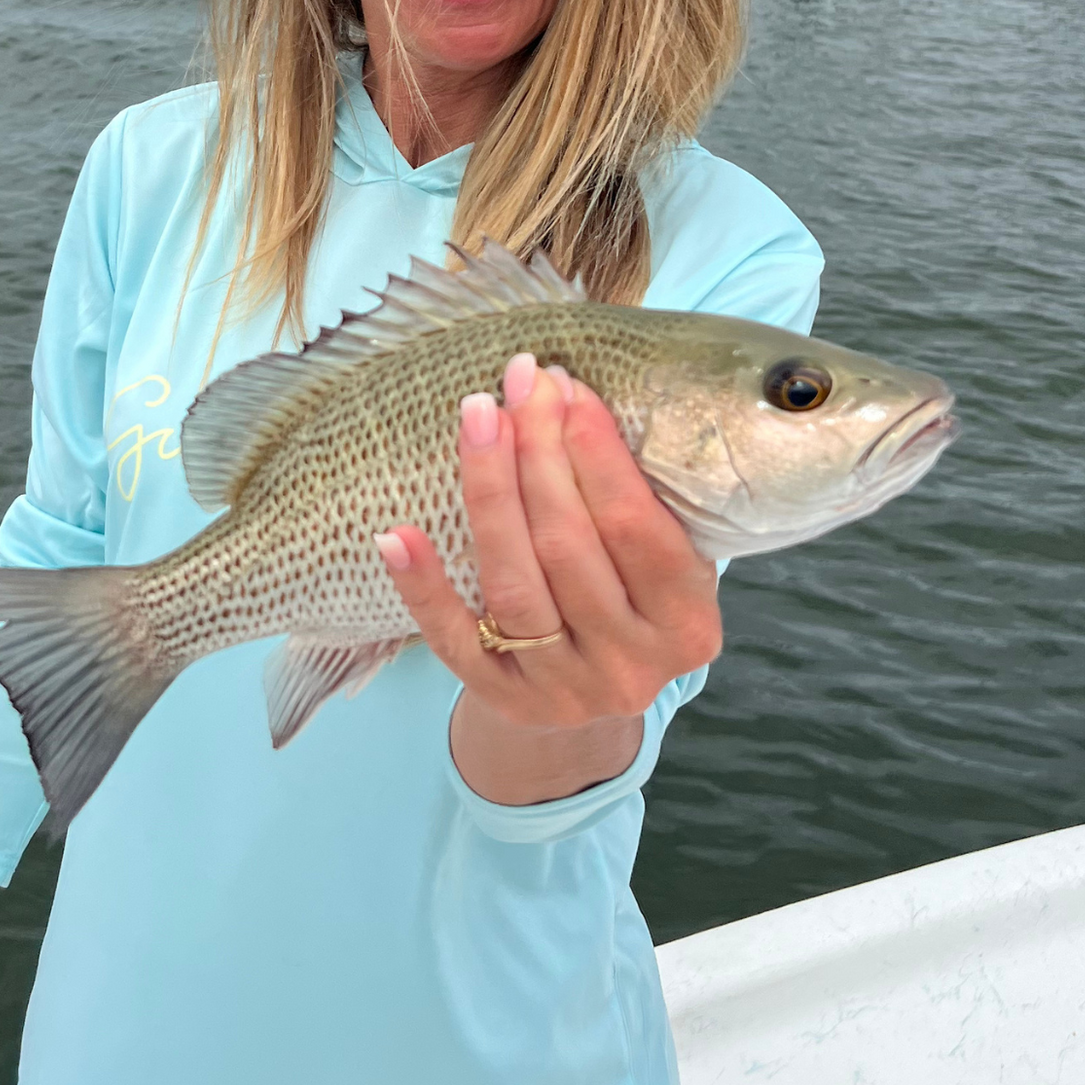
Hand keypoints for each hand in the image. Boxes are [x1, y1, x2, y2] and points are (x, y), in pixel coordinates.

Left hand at [378, 353, 720, 800]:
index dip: (599, 453)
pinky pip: (453, 640)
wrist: (594, 700)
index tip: (566, 387)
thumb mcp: (663, 562)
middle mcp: (630, 666)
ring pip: (513, 584)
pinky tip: (397, 534)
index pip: (637, 529)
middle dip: (539, 453)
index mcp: (687, 626)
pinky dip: (423, 586)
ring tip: (476, 416)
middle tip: (517, 384)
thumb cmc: (632, 598)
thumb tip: (572, 394)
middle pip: (569, 547)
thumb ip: (643, 500)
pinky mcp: (503, 700)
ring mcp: (564, 690)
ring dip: (489, 491)